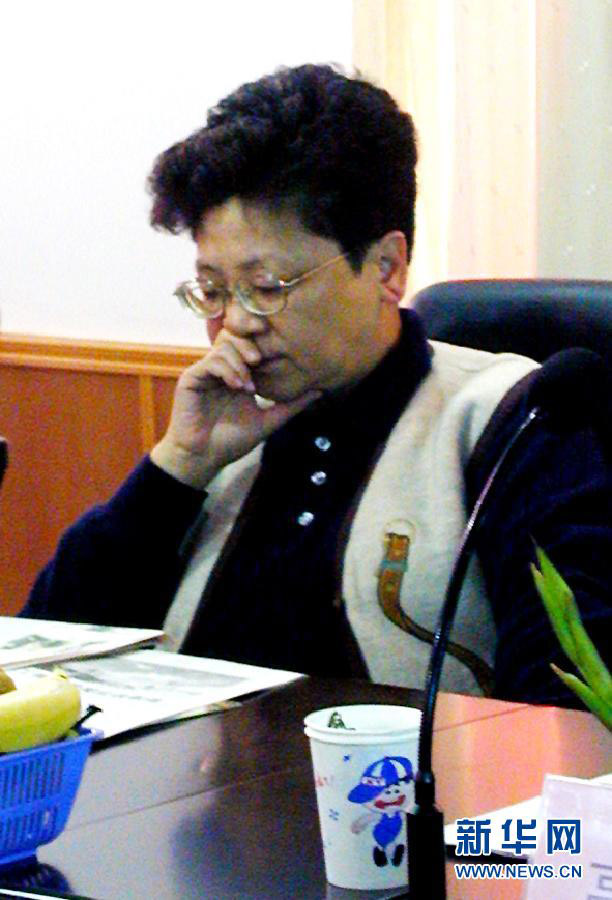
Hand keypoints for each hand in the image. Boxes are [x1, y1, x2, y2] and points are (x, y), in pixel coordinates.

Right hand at [151, 328, 318, 487]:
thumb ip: (292, 405)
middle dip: (250, 343)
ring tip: (248, 385)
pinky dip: (226, 370)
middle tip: (260, 358)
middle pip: (235, 337)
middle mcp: (222, 368)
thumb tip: (321, 391)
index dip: (262, 340)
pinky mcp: (191, 379)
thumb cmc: (232, 441)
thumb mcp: (268, 420)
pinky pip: (210, 362)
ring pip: (223, 347)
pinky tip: (236, 386)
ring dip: (239, 362)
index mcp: (238, 374)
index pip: (250, 345)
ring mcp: (206, 372)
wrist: (205, 458)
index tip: (278, 342)